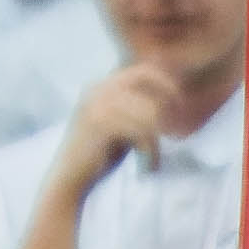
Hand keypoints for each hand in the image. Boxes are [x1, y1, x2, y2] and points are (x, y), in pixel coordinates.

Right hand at [59, 60, 189, 171]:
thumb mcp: (120, 124)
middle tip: (177, 127)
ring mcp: (97, 103)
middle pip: (145, 77)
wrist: (69, 178)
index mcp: (102, 85)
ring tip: (155, 158)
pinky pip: (141, 130)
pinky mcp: (99, 123)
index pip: (143, 69)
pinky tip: (148, 167)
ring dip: (158, 137)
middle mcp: (97, 88)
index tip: (180, 106)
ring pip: (148, 109)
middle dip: (169, 97)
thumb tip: (171, 97)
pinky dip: (150, 151)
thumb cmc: (99, 154)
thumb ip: (137, 108)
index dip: (166, 82)